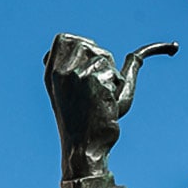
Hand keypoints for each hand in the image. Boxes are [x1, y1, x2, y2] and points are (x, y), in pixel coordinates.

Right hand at [44, 33, 177, 180]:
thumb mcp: (78, 94)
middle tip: (102, 83)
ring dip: (112, 77)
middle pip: (89, 43)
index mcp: (51, 74)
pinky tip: (107, 105)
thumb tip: (136, 56)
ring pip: (105, 58)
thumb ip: (88, 70)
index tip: (93, 59)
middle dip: (103, 58)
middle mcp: (59, 72)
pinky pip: (115, 74)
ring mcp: (74, 74)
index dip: (82, 43)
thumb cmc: (86, 125)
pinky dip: (117, 88)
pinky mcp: (91, 80)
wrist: (83, 148)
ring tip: (102, 100)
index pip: (63, 38)